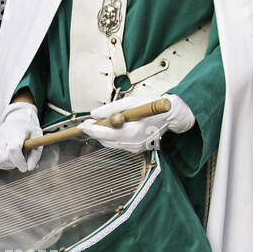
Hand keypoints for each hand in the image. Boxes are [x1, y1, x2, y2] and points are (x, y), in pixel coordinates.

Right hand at [0, 100, 42, 171]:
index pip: (13, 149)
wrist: (17, 120)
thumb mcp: (37, 140)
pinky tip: (6, 159)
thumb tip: (29, 168)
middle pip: (5, 157)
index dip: (19, 161)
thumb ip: (35, 155)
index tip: (24, 167)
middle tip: (21, 161)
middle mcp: (4, 133)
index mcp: (18, 131)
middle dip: (14, 164)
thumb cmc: (28, 130)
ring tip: (14, 160)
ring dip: (7, 165)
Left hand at [79, 93, 194, 151]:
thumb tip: (95, 114)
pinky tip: (113, 128)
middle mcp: (134, 143)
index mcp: (133, 131)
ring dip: (103, 134)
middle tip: (87, 123)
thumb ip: (111, 108)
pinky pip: (118, 144)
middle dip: (96, 132)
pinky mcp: (136, 149)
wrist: (169, 115)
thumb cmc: (152, 106)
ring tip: (99, 123)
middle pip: (106, 141)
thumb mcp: (131, 102)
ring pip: (111, 143)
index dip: (92, 129)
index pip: (106, 133)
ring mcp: (135, 148)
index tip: (83, 125)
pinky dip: (113, 137)